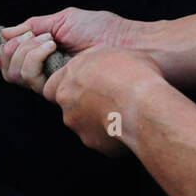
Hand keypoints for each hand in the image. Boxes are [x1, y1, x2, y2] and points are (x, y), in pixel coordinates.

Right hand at [0, 8, 144, 94]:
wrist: (124, 43)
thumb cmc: (102, 29)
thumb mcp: (63, 19)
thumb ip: (33, 26)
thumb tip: (5, 33)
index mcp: (44, 56)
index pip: (10, 61)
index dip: (7, 49)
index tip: (21, 35)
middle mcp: (44, 72)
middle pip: (7, 70)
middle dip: (13, 49)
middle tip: (35, 37)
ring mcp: (50, 82)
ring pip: (14, 74)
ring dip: (25, 51)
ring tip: (49, 41)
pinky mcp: (57, 89)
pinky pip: (30, 77)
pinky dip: (34, 56)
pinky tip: (53, 46)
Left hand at [40, 47, 167, 156]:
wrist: (144, 107)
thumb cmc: (135, 75)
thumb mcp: (117, 52)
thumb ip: (101, 60)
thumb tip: (103, 63)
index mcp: (70, 76)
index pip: (51, 86)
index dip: (65, 88)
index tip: (83, 87)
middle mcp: (67, 100)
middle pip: (67, 106)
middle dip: (83, 105)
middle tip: (107, 102)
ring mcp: (77, 123)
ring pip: (82, 124)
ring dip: (97, 120)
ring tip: (122, 114)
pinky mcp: (91, 142)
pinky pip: (99, 139)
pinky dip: (110, 136)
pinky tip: (128, 128)